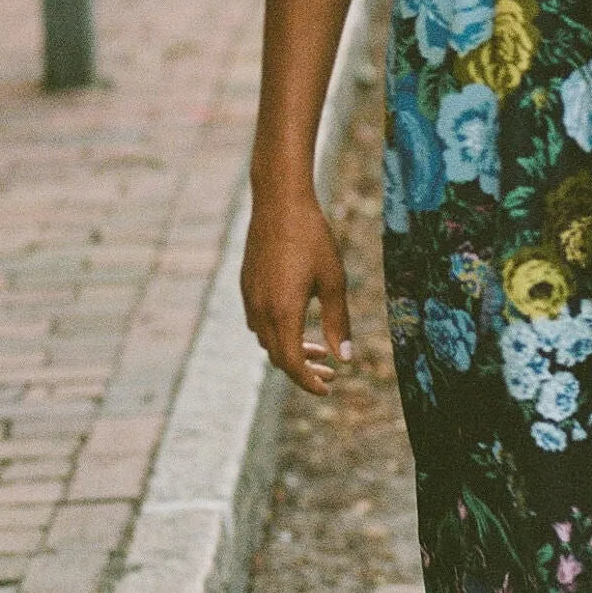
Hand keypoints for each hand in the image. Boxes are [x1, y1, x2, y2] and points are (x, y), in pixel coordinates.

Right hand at [240, 192, 352, 394]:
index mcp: (283, 312)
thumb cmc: (313, 239)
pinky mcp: (247, 285)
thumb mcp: (334, 281)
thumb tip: (345, 358)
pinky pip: (258, 322)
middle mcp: (261, 309)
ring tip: (317, 348)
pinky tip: (296, 322)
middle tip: (330, 371)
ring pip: (266, 340)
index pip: (292, 363)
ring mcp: (250, 297)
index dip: (308, 382)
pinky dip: (277, 333)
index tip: (327, 389)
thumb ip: (338, 322)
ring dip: (289, 350)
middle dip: (303, 370)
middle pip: (278, 356)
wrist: (280, 203)